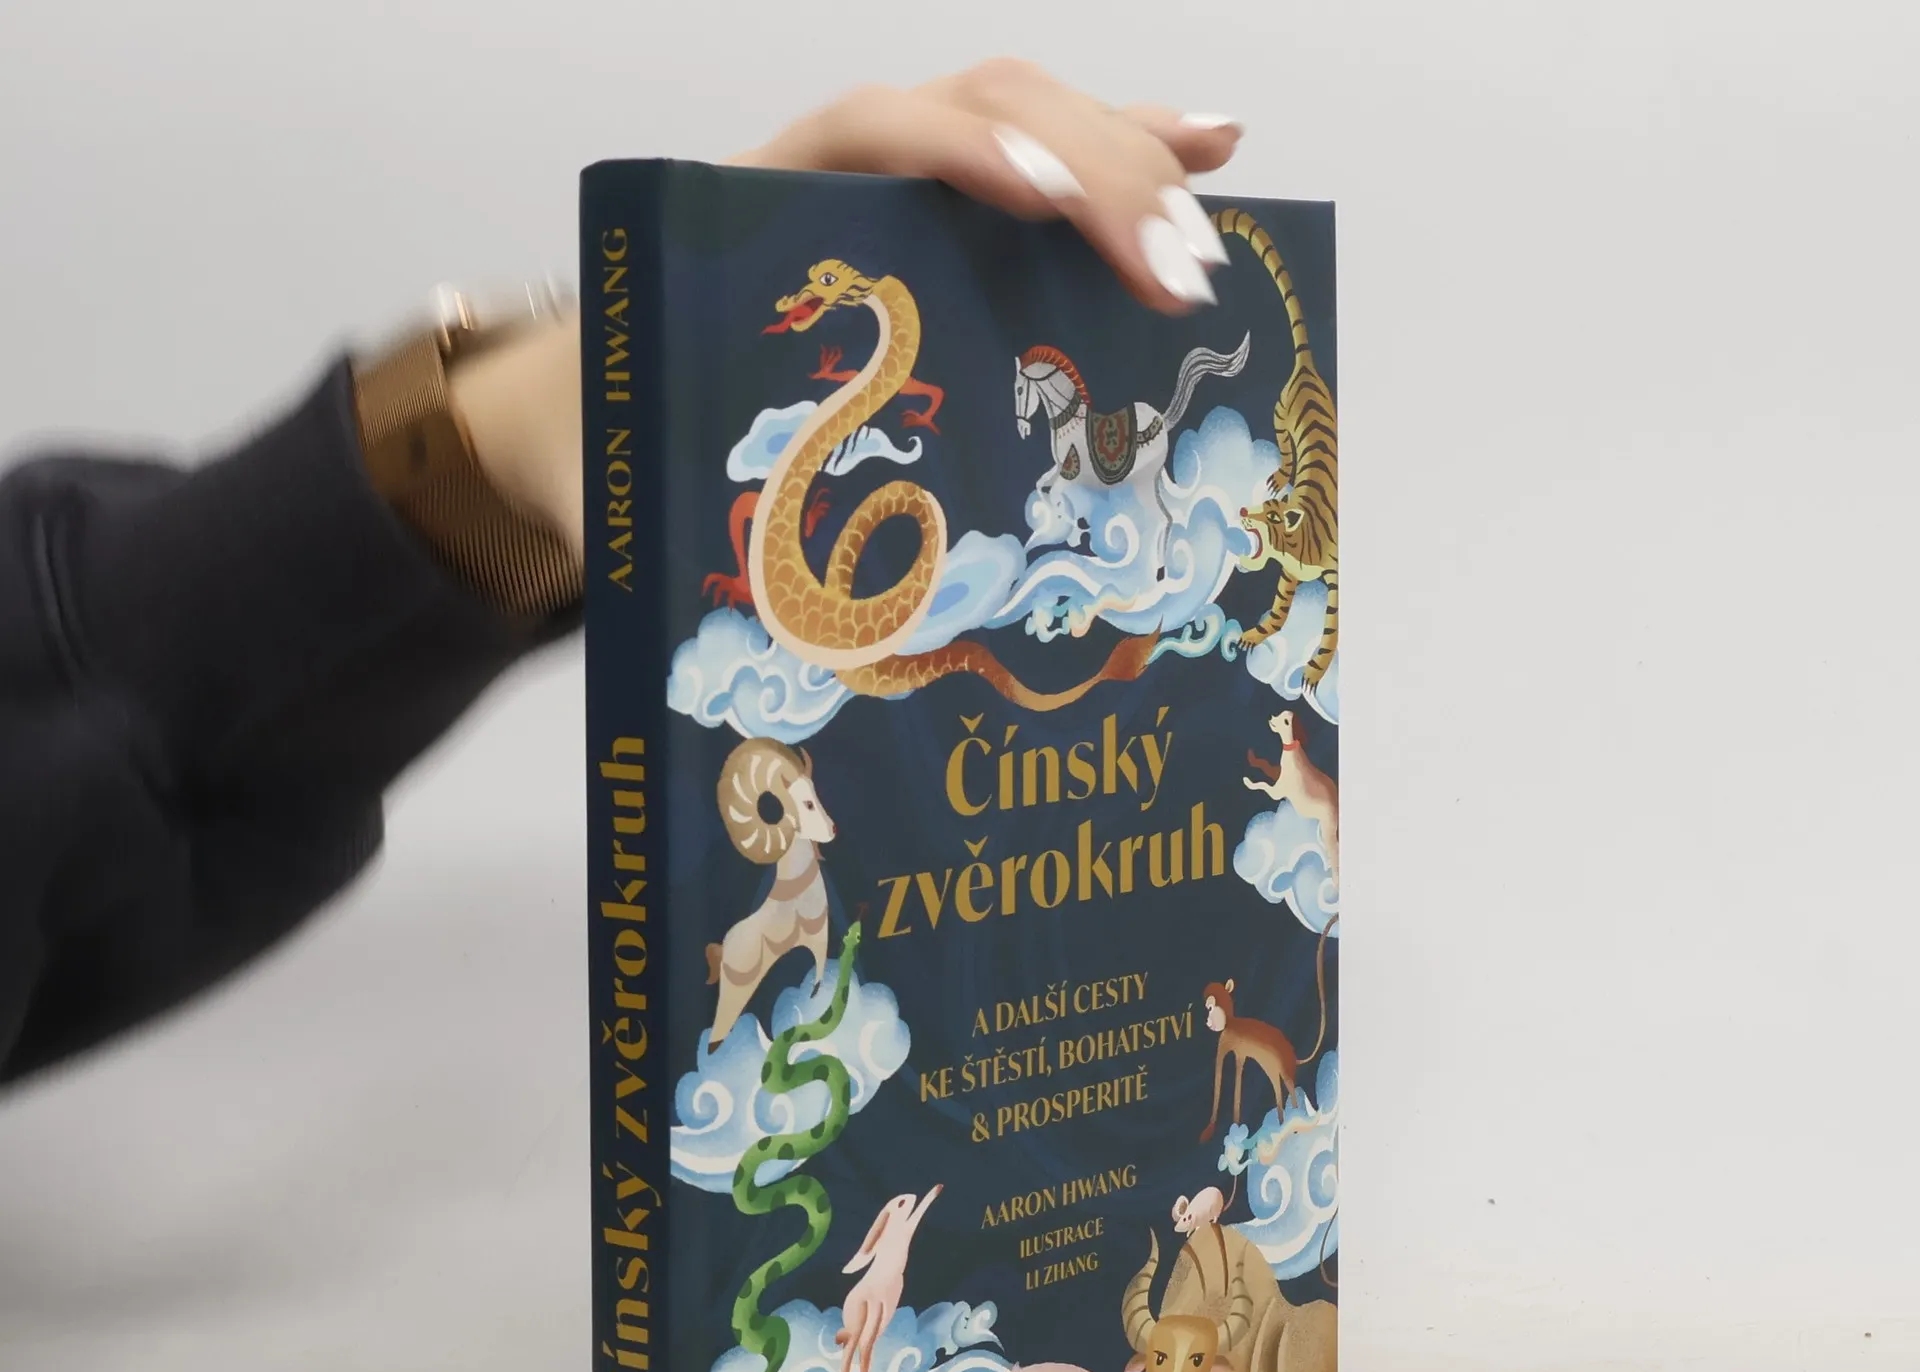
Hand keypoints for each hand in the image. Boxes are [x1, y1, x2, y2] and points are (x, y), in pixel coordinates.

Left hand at [452, 62, 1245, 564]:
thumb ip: (664, 494)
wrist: (585, 405)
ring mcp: (898, 188)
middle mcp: (836, 174)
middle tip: (1174, 276)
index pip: (871, 131)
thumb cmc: (620, 436)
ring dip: (1133, 167)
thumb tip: (696, 571)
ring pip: (1031, 123)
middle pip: (986, 110)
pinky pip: (1048, 164)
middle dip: (1094, 175)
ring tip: (1206, 241)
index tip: (1037, 201)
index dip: (956, 153)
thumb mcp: (631, 460)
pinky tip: (1213, 156)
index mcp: (752, 206)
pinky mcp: (939, 222)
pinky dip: (1131, 156)